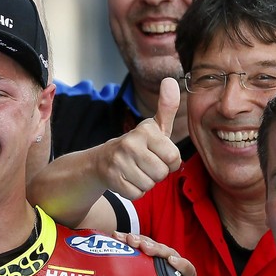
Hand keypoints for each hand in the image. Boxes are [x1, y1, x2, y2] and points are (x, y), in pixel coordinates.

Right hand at [96, 78, 182, 198]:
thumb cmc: (137, 145)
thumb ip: (167, 106)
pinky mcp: (112, 179)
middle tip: (145, 164)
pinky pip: (137, 194)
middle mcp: (130, 143)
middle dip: (157, 173)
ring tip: (135, 171)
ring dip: (145, 182)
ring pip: (149, 185)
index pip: (174, 157)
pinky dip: (134, 191)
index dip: (170, 161)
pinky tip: (126, 179)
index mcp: (145, 131)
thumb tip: (170, 80)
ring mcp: (119, 161)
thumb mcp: (154, 127)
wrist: (101, 161)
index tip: (158, 155)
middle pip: (162, 173)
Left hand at [112, 229, 214, 275]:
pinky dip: (181, 264)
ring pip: (170, 254)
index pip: (142, 247)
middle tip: (129, 238)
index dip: (130, 240)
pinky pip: (188, 270)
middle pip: (154, 247)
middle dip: (141, 240)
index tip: (116, 235)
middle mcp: (167, 263)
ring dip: (158, 249)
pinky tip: (172, 261)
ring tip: (146, 247)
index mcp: (155, 264)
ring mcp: (180, 271)